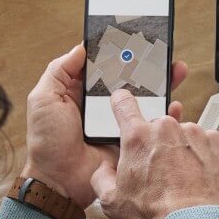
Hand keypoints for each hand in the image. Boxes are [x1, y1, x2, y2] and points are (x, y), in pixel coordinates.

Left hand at [21, 44, 186, 206]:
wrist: (60, 182)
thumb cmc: (47, 143)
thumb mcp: (43, 100)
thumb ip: (59, 71)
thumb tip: (80, 47)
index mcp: (82, 91)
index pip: (104, 65)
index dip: (118, 51)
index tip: (135, 36)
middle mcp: (102, 103)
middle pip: (129, 78)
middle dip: (146, 63)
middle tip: (161, 50)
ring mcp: (118, 120)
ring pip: (144, 97)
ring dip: (161, 83)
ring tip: (174, 69)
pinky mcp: (130, 138)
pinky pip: (150, 123)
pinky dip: (164, 114)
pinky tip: (173, 104)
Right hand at [92, 89, 218, 218]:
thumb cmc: (154, 212)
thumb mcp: (111, 200)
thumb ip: (101, 175)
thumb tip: (106, 166)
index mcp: (137, 136)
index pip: (124, 103)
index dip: (121, 103)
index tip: (122, 104)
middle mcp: (166, 128)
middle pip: (156, 126)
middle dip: (154, 143)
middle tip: (157, 169)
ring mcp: (194, 132)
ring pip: (181, 133)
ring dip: (179, 148)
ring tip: (179, 176)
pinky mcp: (216, 142)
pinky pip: (205, 140)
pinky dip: (201, 153)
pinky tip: (195, 172)